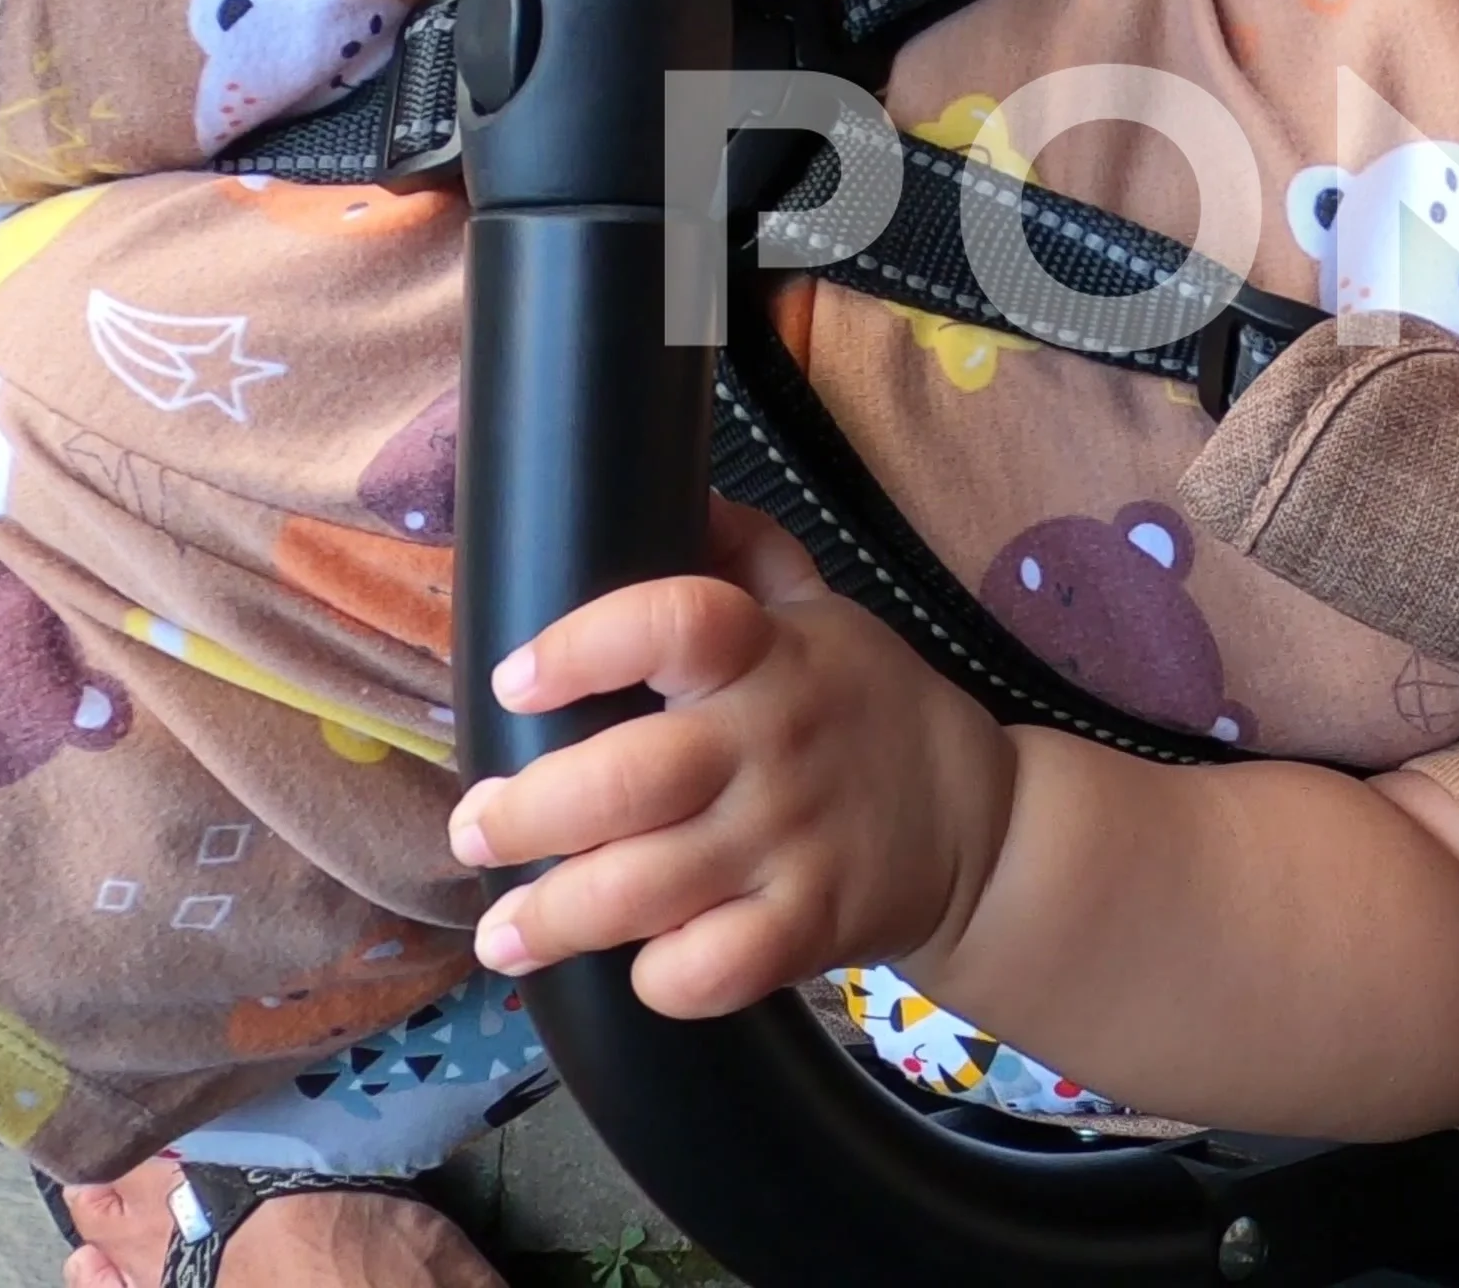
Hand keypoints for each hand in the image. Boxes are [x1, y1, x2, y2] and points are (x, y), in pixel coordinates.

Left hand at [452, 497, 1016, 1017]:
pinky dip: (658, 976)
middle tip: (477, 829)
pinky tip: (630, 966)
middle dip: (525, 812)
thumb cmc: (864, 706)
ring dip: (552, 916)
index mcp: (766, 652)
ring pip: (642, 889)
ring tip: (505, 929)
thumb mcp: (818, 607)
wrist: (981, 823)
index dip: (581, 646)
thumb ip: (738, 549)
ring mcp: (790, 843)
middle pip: (625, 781)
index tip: (517, 681)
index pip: (673, 623)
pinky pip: (710, 969)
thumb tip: (654, 482)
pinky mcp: (808, 927)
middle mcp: (771, 745)